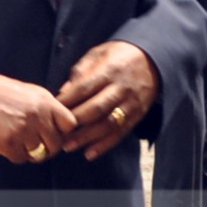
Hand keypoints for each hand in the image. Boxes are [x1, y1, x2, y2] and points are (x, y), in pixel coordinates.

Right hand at [0, 70, 76, 164]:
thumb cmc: (0, 91)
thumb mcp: (31, 91)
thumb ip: (48, 106)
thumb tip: (63, 124)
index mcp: (45, 102)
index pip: (70, 124)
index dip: (63, 131)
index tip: (56, 134)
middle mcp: (37, 117)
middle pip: (56, 144)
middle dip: (49, 148)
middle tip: (39, 145)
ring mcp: (22, 131)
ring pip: (39, 154)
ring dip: (31, 153)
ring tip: (21, 143)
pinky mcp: (7, 143)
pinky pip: (20, 159)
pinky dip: (16, 155)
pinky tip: (10, 145)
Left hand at [58, 41, 158, 160]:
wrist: (154, 60)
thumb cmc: (120, 55)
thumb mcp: (100, 53)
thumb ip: (81, 70)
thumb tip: (64, 91)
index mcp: (109, 70)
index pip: (85, 88)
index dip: (68, 101)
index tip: (52, 110)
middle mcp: (121, 88)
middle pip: (96, 109)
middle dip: (75, 122)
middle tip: (57, 132)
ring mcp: (131, 103)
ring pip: (108, 124)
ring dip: (88, 138)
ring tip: (69, 147)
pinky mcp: (137, 115)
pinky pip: (121, 133)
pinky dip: (105, 145)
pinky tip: (90, 153)